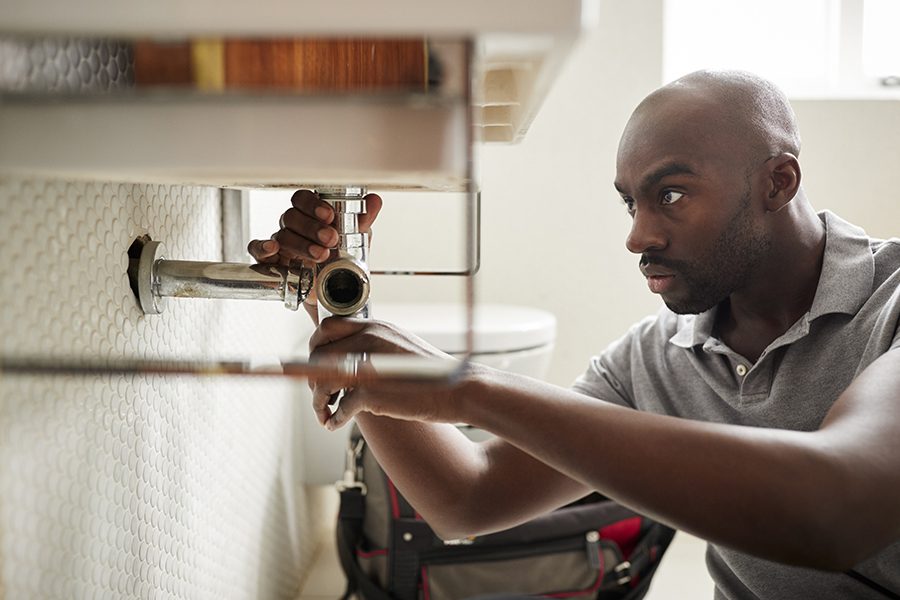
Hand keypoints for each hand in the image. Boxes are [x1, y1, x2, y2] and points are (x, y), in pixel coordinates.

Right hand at [246, 189, 382, 315]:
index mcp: (311, 215)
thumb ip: (362, 220)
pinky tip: (274, 249)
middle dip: (312, 227)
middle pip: (291, 216)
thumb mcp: (356, 240)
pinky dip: (262, 247)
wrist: (335, 294)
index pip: (303, 199)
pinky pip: (258, 250)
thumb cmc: (341, 260)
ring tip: (321, 255)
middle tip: (330, 239)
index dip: (313, 204)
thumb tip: (374, 200)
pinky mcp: (272, 262)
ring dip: (301, 244)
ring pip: (282, 235)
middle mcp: (294, 226)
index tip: (329, 215)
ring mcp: (281, 243)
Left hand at [308, 317, 464, 429]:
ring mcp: (369, 365)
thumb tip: (349, 357)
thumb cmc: (432, 374)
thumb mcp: (400, 347)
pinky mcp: (372, 392)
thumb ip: (375, 346)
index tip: (316, 365)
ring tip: (325, 413)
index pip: (327, 328)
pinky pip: (340, 406)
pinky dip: (333, 417)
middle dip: (311, 377)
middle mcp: (369, 340)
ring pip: (322, 380)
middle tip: (321, 395)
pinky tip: (335, 424)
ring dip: (318, 401)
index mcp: (376, 326)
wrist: (459, 389)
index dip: (315, 347)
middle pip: (318, 355)